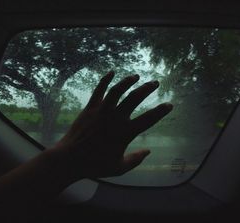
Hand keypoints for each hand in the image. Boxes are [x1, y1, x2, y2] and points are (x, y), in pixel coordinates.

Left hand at [53, 71, 172, 178]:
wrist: (70, 158)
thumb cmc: (94, 164)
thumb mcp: (119, 167)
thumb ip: (135, 159)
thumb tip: (148, 151)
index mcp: (125, 132)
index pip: (148, 119)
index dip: (161, 111)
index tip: (169, 105)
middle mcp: (115, 118)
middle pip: (134, 98)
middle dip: (147, 89)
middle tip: (155, 83)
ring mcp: (102, 111)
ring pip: (117, 90)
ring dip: (127, 81)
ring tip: (135, 76)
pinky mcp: (90, 108)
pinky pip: (98, 90)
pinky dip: (105, 80)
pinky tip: (111, 72)